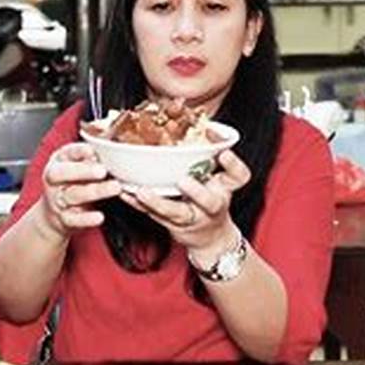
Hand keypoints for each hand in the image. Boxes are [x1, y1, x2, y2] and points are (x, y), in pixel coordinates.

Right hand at [39, 143, 121, 237]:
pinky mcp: (65, 219)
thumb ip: (91, 159)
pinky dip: (87, 219)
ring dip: (96, 191)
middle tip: (102, 171)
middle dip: (83, 171)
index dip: (79, 151)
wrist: (55, 213)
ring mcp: (58, 200)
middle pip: (63, 173)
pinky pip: (74, 219)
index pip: (66, 153)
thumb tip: (110, 153)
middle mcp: (54, 180)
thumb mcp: (79, 166)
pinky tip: (99, 217)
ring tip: (115, 187)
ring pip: (74, 195)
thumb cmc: (74, 183)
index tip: (92, 151)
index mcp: (59, 162)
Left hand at [120, 150, 250, 260]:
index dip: (233, 165)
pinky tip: (126, 194)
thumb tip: (207, 127)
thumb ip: (215, 156)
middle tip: (184, 180)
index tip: (224, 152)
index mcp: (224, 189)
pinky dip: (137, 204)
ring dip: (157, 202)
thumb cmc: (212, 201)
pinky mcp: (172, 225)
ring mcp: (192, 218)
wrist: (210, 237)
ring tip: (141, 192)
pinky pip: (152, 215)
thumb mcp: (222, 179)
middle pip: (209, 202)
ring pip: (176, 213)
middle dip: (197, 192)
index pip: (238, 177)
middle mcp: (212, 205)